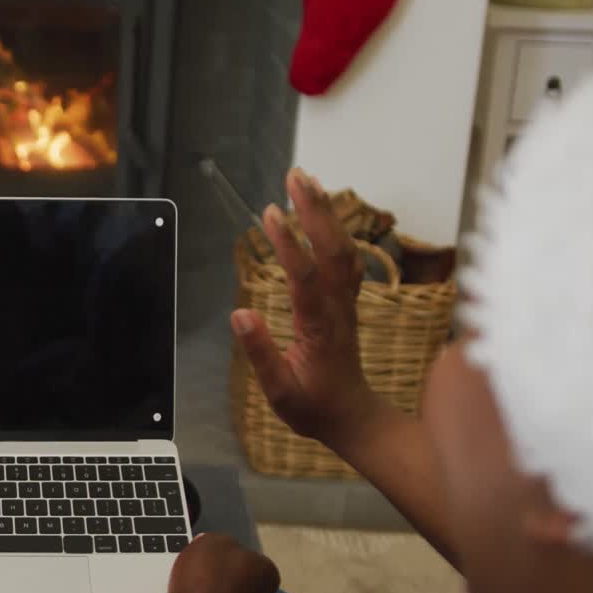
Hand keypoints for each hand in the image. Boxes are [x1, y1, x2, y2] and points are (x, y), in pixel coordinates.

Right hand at [157, 534, 279, 592]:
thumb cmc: (202, 587)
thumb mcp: (206, 543)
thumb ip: (215, 540)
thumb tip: (216, 545)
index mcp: (266, 570)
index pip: (241, 557)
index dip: (216, 559)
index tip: (199, 566)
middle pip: (238, 583)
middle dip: (218, 584)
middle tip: (191, 584)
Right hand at [231, 168, 381, 448]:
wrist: (353, 416)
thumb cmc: (314, 406)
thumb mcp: (280, 391)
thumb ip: (261, 353)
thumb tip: (240, 314)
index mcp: (319, 326)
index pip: (305, 276)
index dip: (288, 243)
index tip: (270, 214)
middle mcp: (337, 307)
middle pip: (332, 249)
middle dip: (315, 210)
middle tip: (296, 176)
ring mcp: (345, 302)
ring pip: (342, 249)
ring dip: (326, 213)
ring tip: (306, 182)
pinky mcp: (346, 301)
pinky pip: (345, 258)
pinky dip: (334, 229)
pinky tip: (322, 213)